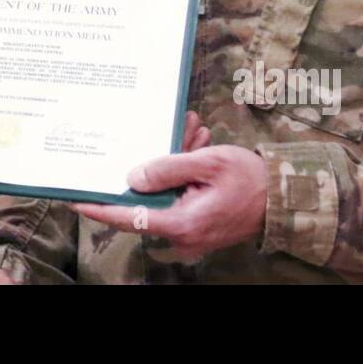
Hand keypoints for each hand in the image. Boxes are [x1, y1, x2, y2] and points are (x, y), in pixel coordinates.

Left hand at [70, 123, 266, 262]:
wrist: (288, 197)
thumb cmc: (252, 180)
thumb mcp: (208, 163)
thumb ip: (167, 168)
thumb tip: (132, 179)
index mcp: (182, 223)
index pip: (128, 218)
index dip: (99, 208)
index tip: (74, 198)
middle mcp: (183, 233)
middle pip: (149, 199)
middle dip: (151, 164)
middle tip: (160, 132)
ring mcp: (191, 229)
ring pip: (167, 191)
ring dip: (174, 161)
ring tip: (190, 130)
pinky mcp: (199, 220)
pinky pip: (182, 193)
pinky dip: (186, 169)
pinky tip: (196, 141)